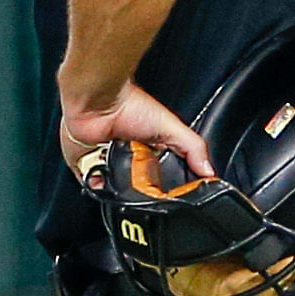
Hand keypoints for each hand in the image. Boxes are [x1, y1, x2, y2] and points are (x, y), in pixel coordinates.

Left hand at [63, 83, 210, 184]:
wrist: (99, 101)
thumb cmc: (131, 105)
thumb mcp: (171, 127)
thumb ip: (193, 148)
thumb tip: (209, 172)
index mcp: (145, 151)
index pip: (156, 179)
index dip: (162, 188)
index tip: (167, 194)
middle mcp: (124, 158)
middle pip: (135, 188)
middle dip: (139, 190)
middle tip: (142, 180)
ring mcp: (105, 164)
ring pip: (113, 190)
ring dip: (118, 187)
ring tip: (121, 171)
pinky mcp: (85, 166)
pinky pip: (92, 186)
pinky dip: (97, 184)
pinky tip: (104, 173)